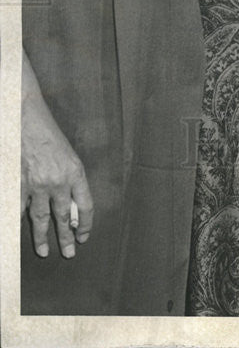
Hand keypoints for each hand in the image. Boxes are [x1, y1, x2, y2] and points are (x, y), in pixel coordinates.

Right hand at [21, 55, 92, 257]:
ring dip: (44, 237)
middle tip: (70, 253)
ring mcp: (36, 184)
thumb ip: (71, 180)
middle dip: (67, 238)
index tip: (84, 235)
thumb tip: (72, 208)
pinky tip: (21, 233)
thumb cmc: (50, 134)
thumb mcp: (69, 156)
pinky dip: (20, 223)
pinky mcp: (19, 184)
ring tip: (45, 252)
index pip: (86, 206)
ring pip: (41, 218)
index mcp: (75, 172)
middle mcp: (58, 181)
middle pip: (64, 217)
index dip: (86, 224)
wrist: (27, 118)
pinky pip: (20, 210)